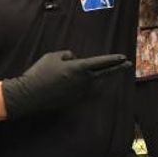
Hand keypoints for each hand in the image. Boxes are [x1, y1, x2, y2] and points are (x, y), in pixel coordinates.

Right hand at [2, 50, 131, 118]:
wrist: (29, 95)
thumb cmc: (40, 72)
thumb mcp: (53, 56)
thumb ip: (68, 56)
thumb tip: (75, 60)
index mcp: (79, 68)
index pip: (101, 62)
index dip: (113, 59)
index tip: (123, 57)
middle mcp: (84, 81)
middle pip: (105, 73)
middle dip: (118, 68)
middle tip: (128, 64)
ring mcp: (81, 92)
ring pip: (92, 81)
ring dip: (92, 76)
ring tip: (77, 74)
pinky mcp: (75, 100)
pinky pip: (83, 89)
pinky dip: (82, 85)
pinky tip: (72, 83)